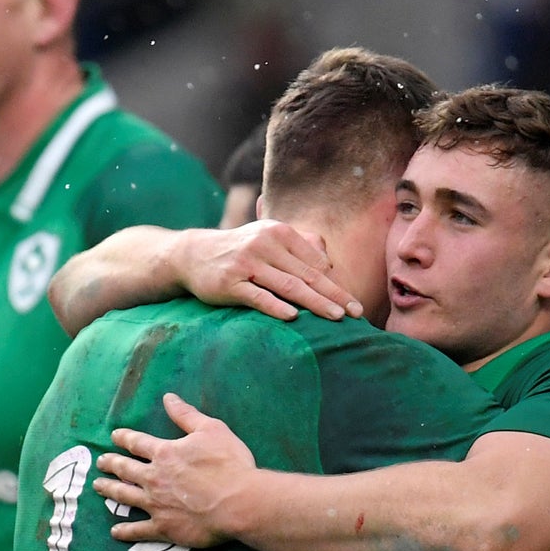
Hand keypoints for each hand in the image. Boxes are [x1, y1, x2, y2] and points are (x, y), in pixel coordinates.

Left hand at [94, 395, 256, 546]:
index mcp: (164, 453)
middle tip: (101, 463)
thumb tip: (168, 397)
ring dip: (109, 491)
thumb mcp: (211, 429)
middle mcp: (153, 478)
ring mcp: (155, 504)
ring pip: (124, 496)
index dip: (124, 438)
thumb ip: (186, 414)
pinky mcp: (163, 527)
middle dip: (111, 464)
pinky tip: (115, 531)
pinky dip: (125, 531)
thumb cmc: (228, 463)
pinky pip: (138, 530)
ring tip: (98, 487)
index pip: (137, 443)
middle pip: (125, 469)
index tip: (114, 436)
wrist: (239, 502)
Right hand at [173, 221, 360, 321]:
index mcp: (280, 233)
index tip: (354, 303)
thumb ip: (298, 248)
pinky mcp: (229, 283)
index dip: (336, 284)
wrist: (193, 254)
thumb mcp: (268, 239)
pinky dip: (276, 306)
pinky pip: (257, 296)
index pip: (315, 263)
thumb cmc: (240, 250)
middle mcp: (265, 244)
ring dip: (315, 303)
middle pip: (307, 275)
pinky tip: (293, 317)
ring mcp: (246, 264)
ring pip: (288, 286)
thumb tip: (328, 267)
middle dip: (335, 295)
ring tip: (336, 317)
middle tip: (356, 313)